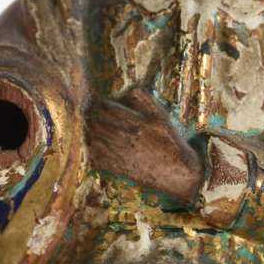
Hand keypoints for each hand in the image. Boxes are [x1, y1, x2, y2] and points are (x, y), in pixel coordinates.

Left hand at [86, 88, 202, 202]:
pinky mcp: (117, 168)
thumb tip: (132, 89)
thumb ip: (147, 102)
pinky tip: (93, 143)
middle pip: (96, 122)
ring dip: (88, 130)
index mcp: (135, 124)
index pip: (107, 108)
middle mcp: (125, 139)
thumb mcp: (163, 119)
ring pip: (92, 139)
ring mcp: (119, 154)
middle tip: (88, 110)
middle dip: (90, 114)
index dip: (99, 102)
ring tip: (89, 125)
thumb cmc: (170, 143)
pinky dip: (90, 148)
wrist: (176, 174)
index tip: (97, 100)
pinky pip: (95, 157)